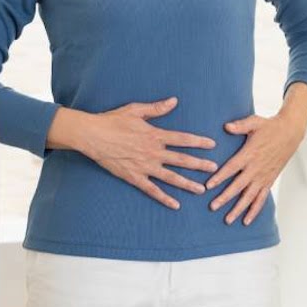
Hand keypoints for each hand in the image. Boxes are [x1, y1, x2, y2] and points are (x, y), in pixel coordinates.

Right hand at [48, 97, 218, 209]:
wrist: (92, 135)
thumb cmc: (112, 121)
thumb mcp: (136, 110)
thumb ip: (157, 108)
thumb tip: (174, 101)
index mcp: (155, 135)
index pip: (183, 139)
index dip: (199, 142)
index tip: (212, 145)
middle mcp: (153, 152)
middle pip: (182, 160)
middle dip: (200, 165)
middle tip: (215, 170)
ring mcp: (144, 166)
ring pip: (171, 177)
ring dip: (188, 184)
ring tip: (202, 190)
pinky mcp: (134, 177)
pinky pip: (152, 190)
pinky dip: (164, 198)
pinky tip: (176, 205)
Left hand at [206, 112, 306, 224]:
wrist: (290, 133)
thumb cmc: (270, 127)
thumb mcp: (255, 122)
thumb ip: (240, 126)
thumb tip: (226, 126)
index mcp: (249, 154)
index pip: (231, 168)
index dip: (220, 177)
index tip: (208, 186)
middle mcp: (256, 168)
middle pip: (238, 186)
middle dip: (225, 197)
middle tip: (213, 207)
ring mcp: (263, 177)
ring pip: (249, 197)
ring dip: (238, 209)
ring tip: (227, 220)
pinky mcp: (269, 181)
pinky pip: (261, 199)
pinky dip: (254, 210)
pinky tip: (246, 221)